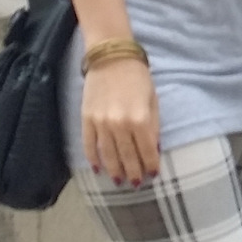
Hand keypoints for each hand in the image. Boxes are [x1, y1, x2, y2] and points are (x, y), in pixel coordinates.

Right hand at [82, 58, 160, 184]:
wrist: (111, 57)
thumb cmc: (137, 77)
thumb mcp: (153, 100)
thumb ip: (153, 126)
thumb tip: (155, 149)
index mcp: (140, 119)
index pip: (147, 150)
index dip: (151, 164)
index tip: (154, 175)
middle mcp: (120, 124)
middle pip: (127, 156)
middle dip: (133, 172)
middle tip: (137, 183)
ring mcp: (101, 123)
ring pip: (108, 155)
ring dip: (114, 170)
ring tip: (119, 180)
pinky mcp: (86, 119)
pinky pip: (89, 145)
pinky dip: (93, 158)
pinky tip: (98, 168)